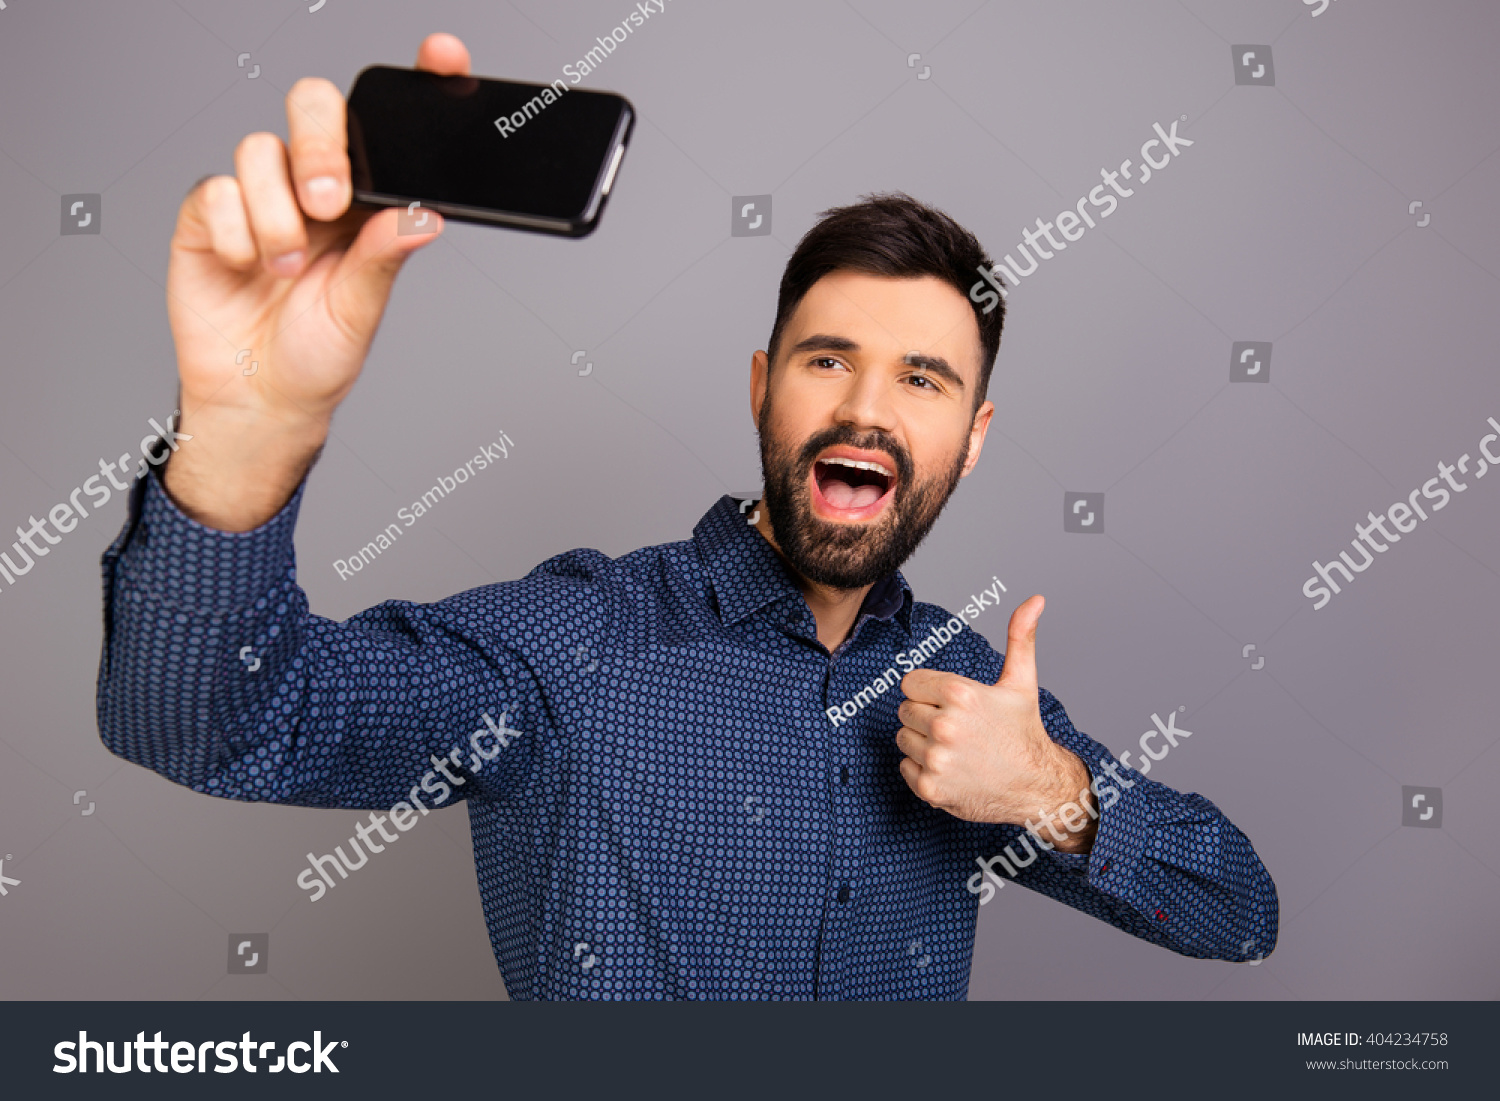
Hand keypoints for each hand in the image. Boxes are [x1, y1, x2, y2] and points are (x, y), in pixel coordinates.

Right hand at [162, 34, 469, 529]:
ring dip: (276, 213)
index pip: (386, 127)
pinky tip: (250, 269)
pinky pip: (217, 190)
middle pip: (314, 108)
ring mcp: (259, 197)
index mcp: (363, 202)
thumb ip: (383, 258)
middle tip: (328, 201)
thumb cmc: (318, 356)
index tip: (444, 57)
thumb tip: (421, 215)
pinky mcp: (210, 217)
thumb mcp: (362, 311)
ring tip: (285, 268)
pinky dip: (238, 232)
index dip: (414, 83)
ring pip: (260, 149)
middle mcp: (312, 187)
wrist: (258, 400)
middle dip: (319, 145)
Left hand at [895, 595, 1095, 849]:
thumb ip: (1020, 637)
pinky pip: (905, 767)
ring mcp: (937, 758)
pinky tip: (952, 769)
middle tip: (958, 728)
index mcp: (961, 694)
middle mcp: (946, 725)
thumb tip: (1035, 599)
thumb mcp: (1021, 682)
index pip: (910, 683)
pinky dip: (923, 769)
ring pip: (903, 738)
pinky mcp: (931, 787)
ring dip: (923, 743)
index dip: (929, 692)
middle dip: (927, 716)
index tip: (951, 703)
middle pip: (905, 710)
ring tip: (956, 748)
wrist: (1036, 787)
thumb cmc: (1024, 732)